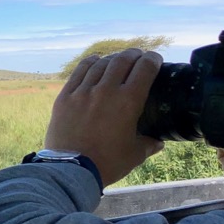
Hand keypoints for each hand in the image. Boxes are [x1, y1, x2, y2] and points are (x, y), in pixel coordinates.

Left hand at [45, 49, 164, 186]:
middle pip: (122, 60)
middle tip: (138, 57)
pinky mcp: (65, 96)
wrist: (71, 168)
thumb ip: (149, 144)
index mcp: (128, 101)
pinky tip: (95, 61)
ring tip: (118, 59)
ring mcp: (83, 91)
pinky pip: (79, 71)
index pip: (145, 68)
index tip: (155, 60)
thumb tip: (158, 142)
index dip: (153, 60)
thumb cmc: (107, 162)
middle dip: (134, 55)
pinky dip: (90, 63)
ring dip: (113, 58)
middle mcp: (106, 90)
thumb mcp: (135, 154)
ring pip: (101, 63)